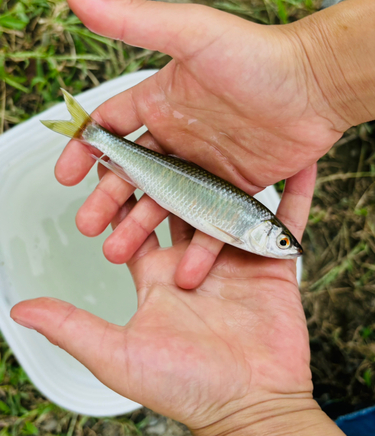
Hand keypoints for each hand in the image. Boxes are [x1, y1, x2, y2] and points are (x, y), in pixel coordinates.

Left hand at [11, 165, 342, 434]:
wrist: (249, 407)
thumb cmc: (185, 387)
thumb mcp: (120, 354)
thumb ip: (73, 326)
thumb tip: (22, 309)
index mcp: (160, 273)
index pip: (139, 221)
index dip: (128, 193)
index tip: (116, 162)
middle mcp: (196, 258)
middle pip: (183, 203)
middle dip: (172, 174)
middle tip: (164, 140)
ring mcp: (235, 257)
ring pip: (230, 203)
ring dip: (228, 174)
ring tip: (225, 137)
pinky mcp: (271, 262)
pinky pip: (288, 221)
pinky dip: (296, 193)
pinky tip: (299, 166)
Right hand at [55, 0, 370, 287]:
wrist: (315, 87)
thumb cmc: (258, 56)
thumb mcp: (192, 34)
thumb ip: (135, 22)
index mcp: (161, 101)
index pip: (111, 127)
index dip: (85, 150)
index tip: (66, 174)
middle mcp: (179, 135)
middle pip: (132, 174)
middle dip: (107, 199)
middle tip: (88, 225)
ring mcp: (205, 165)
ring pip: (164, 202)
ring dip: (140, 227)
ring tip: (118, 251)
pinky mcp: (233, 188)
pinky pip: (209, 220)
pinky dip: (197, 244)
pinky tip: (183, 266)